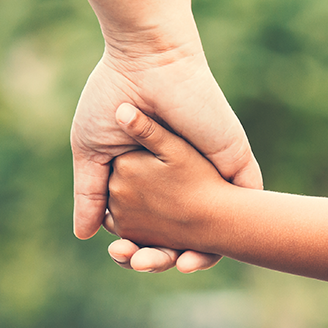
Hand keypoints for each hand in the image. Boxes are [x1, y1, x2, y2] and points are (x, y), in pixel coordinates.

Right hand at [70, 25, 260, 271]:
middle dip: (163, 257)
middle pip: (181, 233)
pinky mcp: (235, 163)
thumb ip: (90, 193)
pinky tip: (206, 255)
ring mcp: (211, 172)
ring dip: (196, 255)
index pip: (149, 224)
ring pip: (214, 229)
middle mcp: (184, 178)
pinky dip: (231, 236)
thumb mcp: (93, 152)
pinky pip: (244, 208)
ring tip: (174, 266)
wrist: (148, 61)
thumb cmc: (113, 98)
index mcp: (152, 175)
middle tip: (140, 264)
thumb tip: (84, 236)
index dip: (137, 246)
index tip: (121, 256)